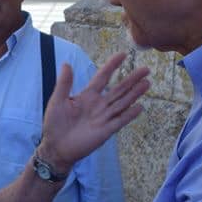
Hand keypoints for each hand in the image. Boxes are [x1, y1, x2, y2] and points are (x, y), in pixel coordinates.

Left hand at [38, 53, 148, 169]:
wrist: (56, 147)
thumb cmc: (54, 124)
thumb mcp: (57, 101)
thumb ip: (64, 84)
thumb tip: (66, 63)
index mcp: (87, 95)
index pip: (103, 77)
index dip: (112, 65)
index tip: (123, 54)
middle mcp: (99, 104)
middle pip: (119, 89)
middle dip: (132, 79)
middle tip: (146, 69)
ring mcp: (104, 117)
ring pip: (123, 102)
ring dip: (135, 93)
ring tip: (147, 83)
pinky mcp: (106, 131)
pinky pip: (120, 121)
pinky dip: (130, 114)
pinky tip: (140, 107)